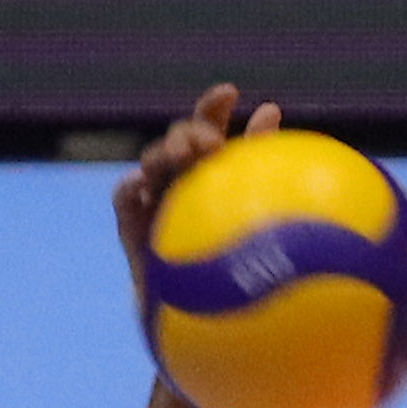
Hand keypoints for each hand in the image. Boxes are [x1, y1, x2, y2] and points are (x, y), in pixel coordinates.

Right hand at [115, 81, 278, 295]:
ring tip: (183, 155)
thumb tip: (282, 124)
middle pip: (179, 140)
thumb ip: (264, 171)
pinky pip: (124, 200)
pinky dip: (130, 188)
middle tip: (211, 143)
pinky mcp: (131, 224)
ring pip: (152, 162)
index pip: (208, 128)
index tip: (230, 92)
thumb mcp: (255, 218)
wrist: (197, 314)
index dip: (214, 107)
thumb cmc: (234, 269)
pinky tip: (141, 183)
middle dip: (192, 133)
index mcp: (208, 171)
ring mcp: (153, 199)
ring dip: (165, 153)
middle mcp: (180, 179)